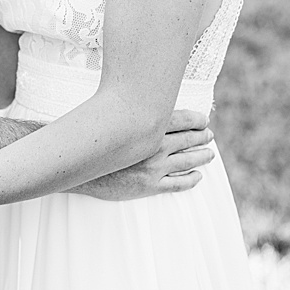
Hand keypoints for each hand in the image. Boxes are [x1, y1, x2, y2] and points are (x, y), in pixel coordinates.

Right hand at [71, 108, 215, 201]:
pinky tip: (197, 176)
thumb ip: (137, 114)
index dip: (198, 120)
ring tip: (209, 154)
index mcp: (148, 126)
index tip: (204, 120)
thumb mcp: (117, 120)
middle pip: (189, 139)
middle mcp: (156, 146)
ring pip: (188, 161)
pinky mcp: (149, 185)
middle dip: (202, 137)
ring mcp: (154, 167)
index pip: (183, 119)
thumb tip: (151, 104)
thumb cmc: (96, 140)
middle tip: (209, 136)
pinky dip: (192, 179)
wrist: (79, 167)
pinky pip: (178, 183)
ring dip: (202, 157)